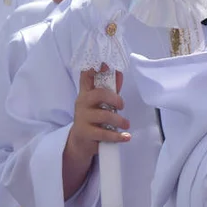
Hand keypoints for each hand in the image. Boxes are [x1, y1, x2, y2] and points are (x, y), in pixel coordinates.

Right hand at [62, 66, 128, 199]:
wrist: (80, 142)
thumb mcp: (101, 104)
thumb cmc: (94, 118)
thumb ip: (111, 90)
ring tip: (125, 125)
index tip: (105, 65)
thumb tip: (119, 73)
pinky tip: (125, 137)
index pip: (86, 77)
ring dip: (119, 120)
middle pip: (99, 94)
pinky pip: (104, 133)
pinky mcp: (85, 133)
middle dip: (115, 98)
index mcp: (86, 93)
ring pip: (104, 115)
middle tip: (122, 106)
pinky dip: (117, 136)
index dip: (94, 69)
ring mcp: (82, 118)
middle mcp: (82, 103)